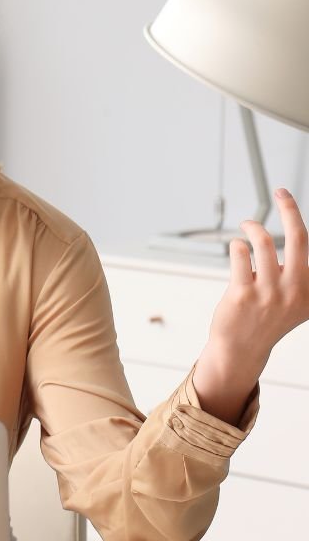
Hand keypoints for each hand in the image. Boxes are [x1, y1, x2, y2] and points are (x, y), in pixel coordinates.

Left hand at [207, 188, 308, 368]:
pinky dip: (238, 244)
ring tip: (249, 225)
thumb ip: (306, 278)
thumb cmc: (269, 319)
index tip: (292, 198)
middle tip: (280, 192)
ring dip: (254, 227)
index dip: (302, 222)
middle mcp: (295, 290)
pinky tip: (238, 246)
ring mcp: (269, 292)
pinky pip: (240, 255)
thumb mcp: (301, 302)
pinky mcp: (242, 294)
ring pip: (264, 242)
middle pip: (299, 237)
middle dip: (290, 208)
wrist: (242, 348)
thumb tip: (301, 244)